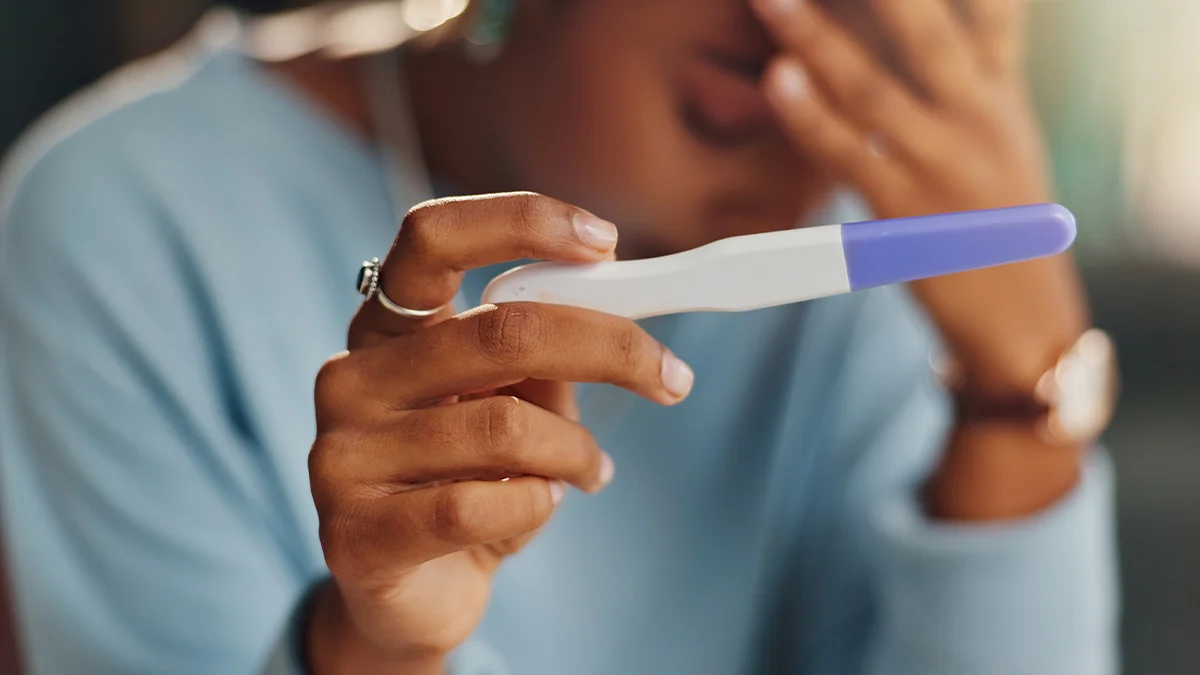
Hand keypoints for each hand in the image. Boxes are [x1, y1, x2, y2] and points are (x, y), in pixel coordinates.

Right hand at [306, 193, 694, 672]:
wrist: (412, 594)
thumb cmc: (470, 480)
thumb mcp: (513, 402)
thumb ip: (542, 355)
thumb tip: (615, 313)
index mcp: (386, 328)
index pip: (431, 236)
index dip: (521, 223)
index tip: (607, 242)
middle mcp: (352, 377)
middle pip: (500, 330)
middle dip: (609, 348)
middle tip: (671, 376)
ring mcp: (342, 455)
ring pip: (505, 427)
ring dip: (577, 452)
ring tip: (593, 471)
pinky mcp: (355, 534)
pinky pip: (478, 504)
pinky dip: (537, 506)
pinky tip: (539, 509)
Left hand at [753, 0, 1091, 517]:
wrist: (1023, 319)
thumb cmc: (1000, 224)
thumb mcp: (1005, 138)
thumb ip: (976, 77)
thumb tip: (923, 28)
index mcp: (1001, 95)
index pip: (989, 10)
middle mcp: (977, 119)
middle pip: (925, 31)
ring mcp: (942, 165)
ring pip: (873, 88)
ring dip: (817, 37)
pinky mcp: (905, 213)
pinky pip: (849, 155)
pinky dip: (811, 117)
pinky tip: (779, 81)